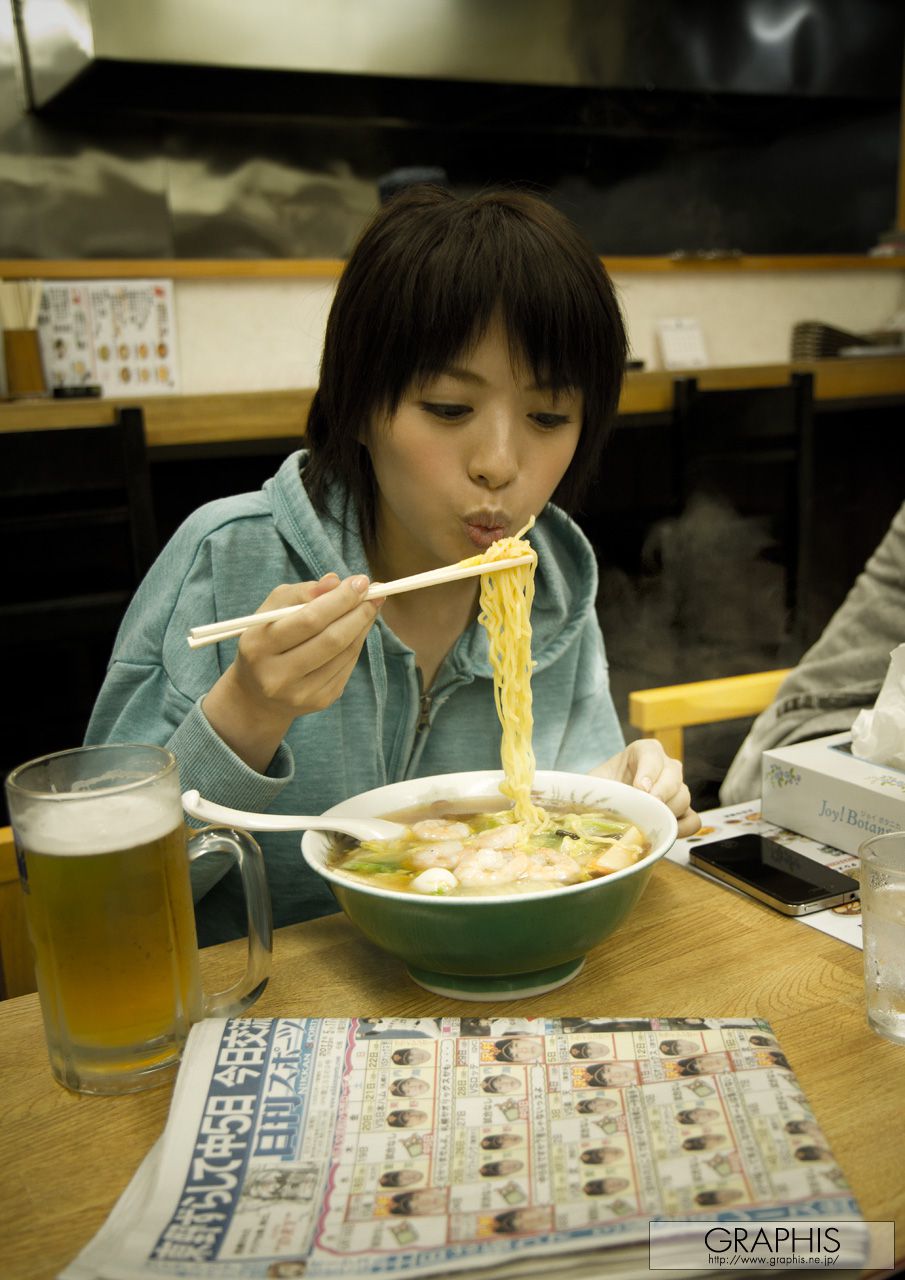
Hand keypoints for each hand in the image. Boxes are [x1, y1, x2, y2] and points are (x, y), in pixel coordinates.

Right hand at [203, 573, 382, 771]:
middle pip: (332, 640)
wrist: (256, 696)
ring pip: (345, 654)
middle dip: (358, 613)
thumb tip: (334, 581)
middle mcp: (277, 675)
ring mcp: (300, 693)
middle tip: (375, 594)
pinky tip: (357, 630)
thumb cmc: (265, 641)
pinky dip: (356, 644)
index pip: (309, 620)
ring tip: (368, 608)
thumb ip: (299, 593)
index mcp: (259, 646)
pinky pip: (347, 667)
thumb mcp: (270, 611)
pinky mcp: (319, 701)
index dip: (340, 599)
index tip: (361, 581)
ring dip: (362, 626)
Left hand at [591, 740, 699, 837]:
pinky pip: (693, 819)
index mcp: (643, 751)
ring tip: (649, 822)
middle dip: (661, 793)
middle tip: (649, 807)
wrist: (607, 803)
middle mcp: (665, 766)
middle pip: (673, 776)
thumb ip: (591, 785)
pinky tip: (663, 833)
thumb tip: (577, 796)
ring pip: (684, 797)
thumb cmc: (602, 789)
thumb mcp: (593, 782)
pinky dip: (682, 828)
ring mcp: (676, 788)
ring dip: (668, 812)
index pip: (652, 754)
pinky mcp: (682, 811)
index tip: (640, 788)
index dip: (649, 770)